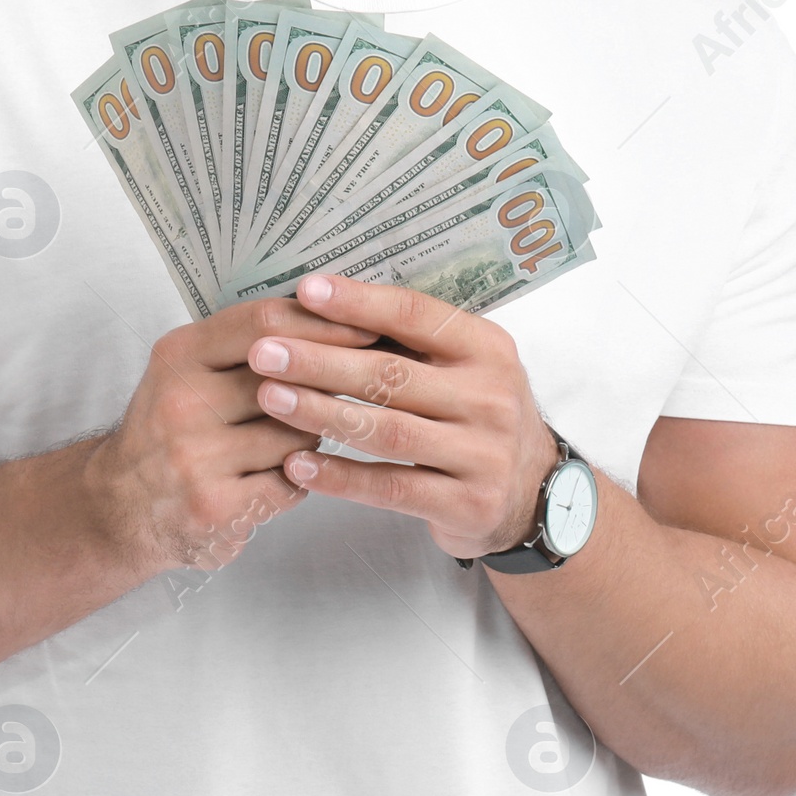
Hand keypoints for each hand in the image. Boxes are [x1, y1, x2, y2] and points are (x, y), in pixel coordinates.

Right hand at [86, 297, 379, 578]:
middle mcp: (181, 402)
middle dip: (330, 382)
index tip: (369, 327)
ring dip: (313, 434)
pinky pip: (292, 483)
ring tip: (302, 435)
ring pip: (299, 433)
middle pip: (290, 378)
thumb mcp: (188, 367)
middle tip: (360, 383)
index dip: (325, 323)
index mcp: (179, 354)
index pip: (265, 322)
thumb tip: (337, 314)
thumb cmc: (171, 425)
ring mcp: (196, 457)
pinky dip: (299, 478)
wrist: (120, 507)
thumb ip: (247, 342)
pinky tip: (285, 474)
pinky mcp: (215, 507)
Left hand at [246, 273, 557, 560]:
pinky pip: (391, 486)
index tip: (304, 291)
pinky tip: (297, 464)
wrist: (530, 493)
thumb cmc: (474, 413)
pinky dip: (340, 476)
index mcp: (486, 347)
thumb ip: (408, 340)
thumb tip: (322, 299)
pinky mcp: (467, 504)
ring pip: (387, 429)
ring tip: (269, 399)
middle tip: (265, 353)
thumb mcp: (462, 366)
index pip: (415, 315)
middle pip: (391, 373)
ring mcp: (483, 453)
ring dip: (321, 413)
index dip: (358, 302)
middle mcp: (490, 396)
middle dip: (320, 360)